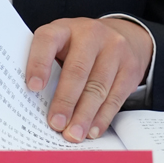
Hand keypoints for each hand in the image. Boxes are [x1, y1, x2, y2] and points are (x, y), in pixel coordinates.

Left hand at [25, 18, 152, 142]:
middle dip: (65, 101)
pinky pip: (116, 96)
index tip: (33, 87)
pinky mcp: (130, 67)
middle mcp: (90, 34)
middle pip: (77, 70)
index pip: (48, 40)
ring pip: (98, 86)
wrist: (121, 36)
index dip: (38, 63)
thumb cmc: (79, 47)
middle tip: (56, 124)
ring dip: (84, 115)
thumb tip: (35, 105)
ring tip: (73, 134)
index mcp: (64, 28)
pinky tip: (92, 130)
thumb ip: (49, 66)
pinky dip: (102, 117)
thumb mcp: (62, 45)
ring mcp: (114, 48)